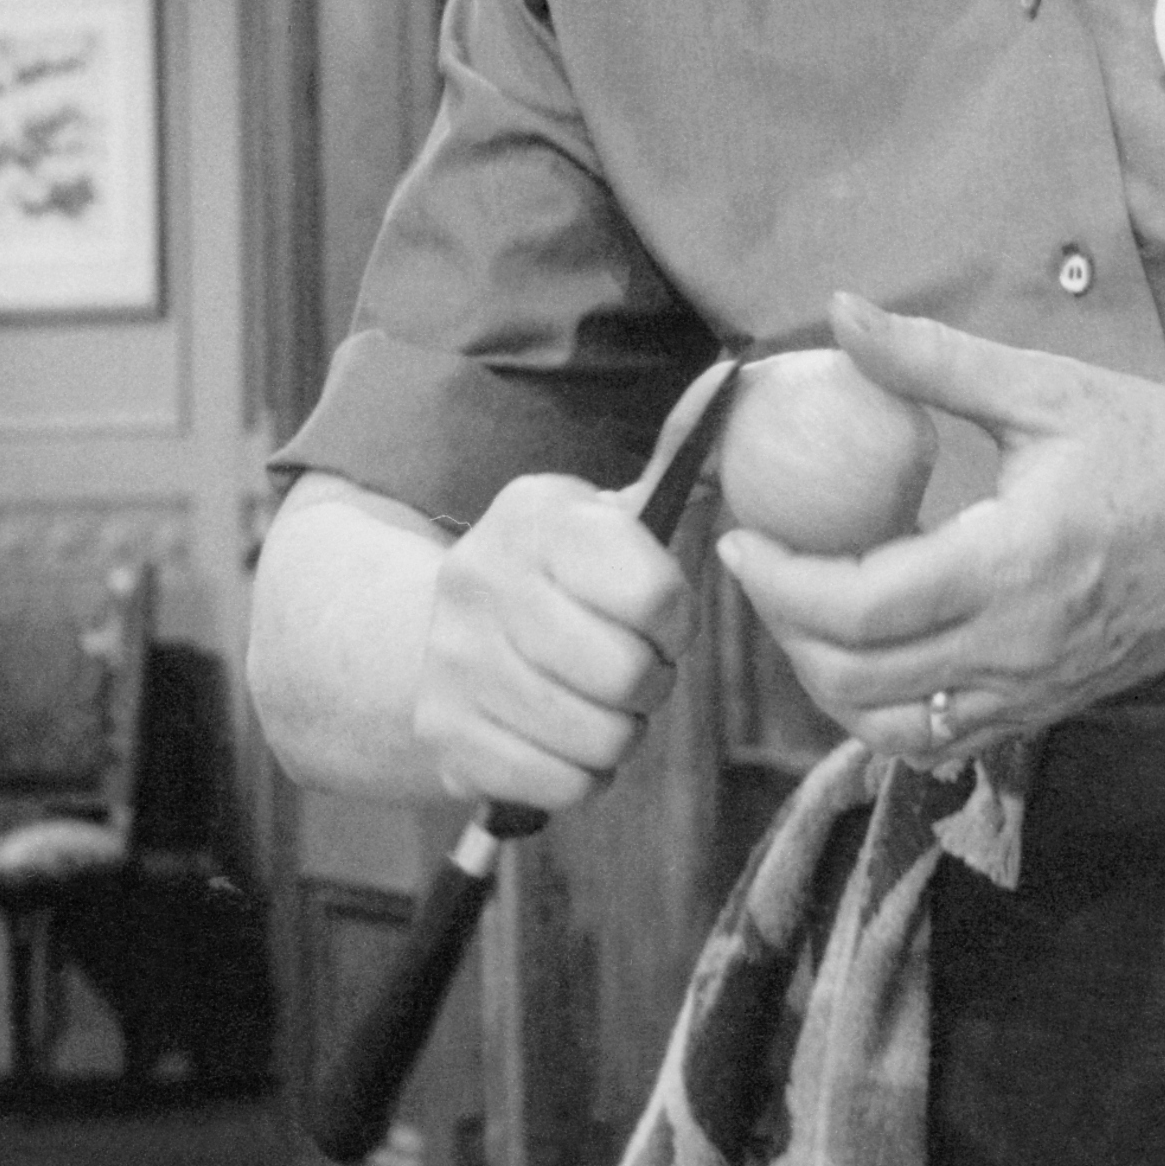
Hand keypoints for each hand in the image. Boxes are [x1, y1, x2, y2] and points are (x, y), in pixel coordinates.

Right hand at [409, 424, 702, 812]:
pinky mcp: (444, 734)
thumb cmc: (565, 579)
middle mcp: (481, 578)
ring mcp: (454, 659)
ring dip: (619, 733)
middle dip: (651, 683)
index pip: (653, 592)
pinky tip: (562, 738)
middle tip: (633, 670)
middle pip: (627, 675)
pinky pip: (562, 784)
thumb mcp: (610, 517)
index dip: (677, 622)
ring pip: (599, 738)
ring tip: (597, 702)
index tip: (664, 621)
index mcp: (535, 515)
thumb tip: (727, 380)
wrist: (437, 638)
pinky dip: (581, 775)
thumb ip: (676, 460)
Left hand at [716, 293, 1164, 762]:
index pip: (859, 606)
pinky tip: (864, 653)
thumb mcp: (1049, 389)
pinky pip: (938, 741)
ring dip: (824, 678)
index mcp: (1015, 566)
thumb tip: (840, 313)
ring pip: (889, 728)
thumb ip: (933, 360)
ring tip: (799, 607)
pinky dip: (880, 714)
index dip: (778, 581)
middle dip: (782, 627)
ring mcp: (1034, 692)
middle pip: (856, 678)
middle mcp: (1019, 648)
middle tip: (757, 562)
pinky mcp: (1048, 709)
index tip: (736, 532)